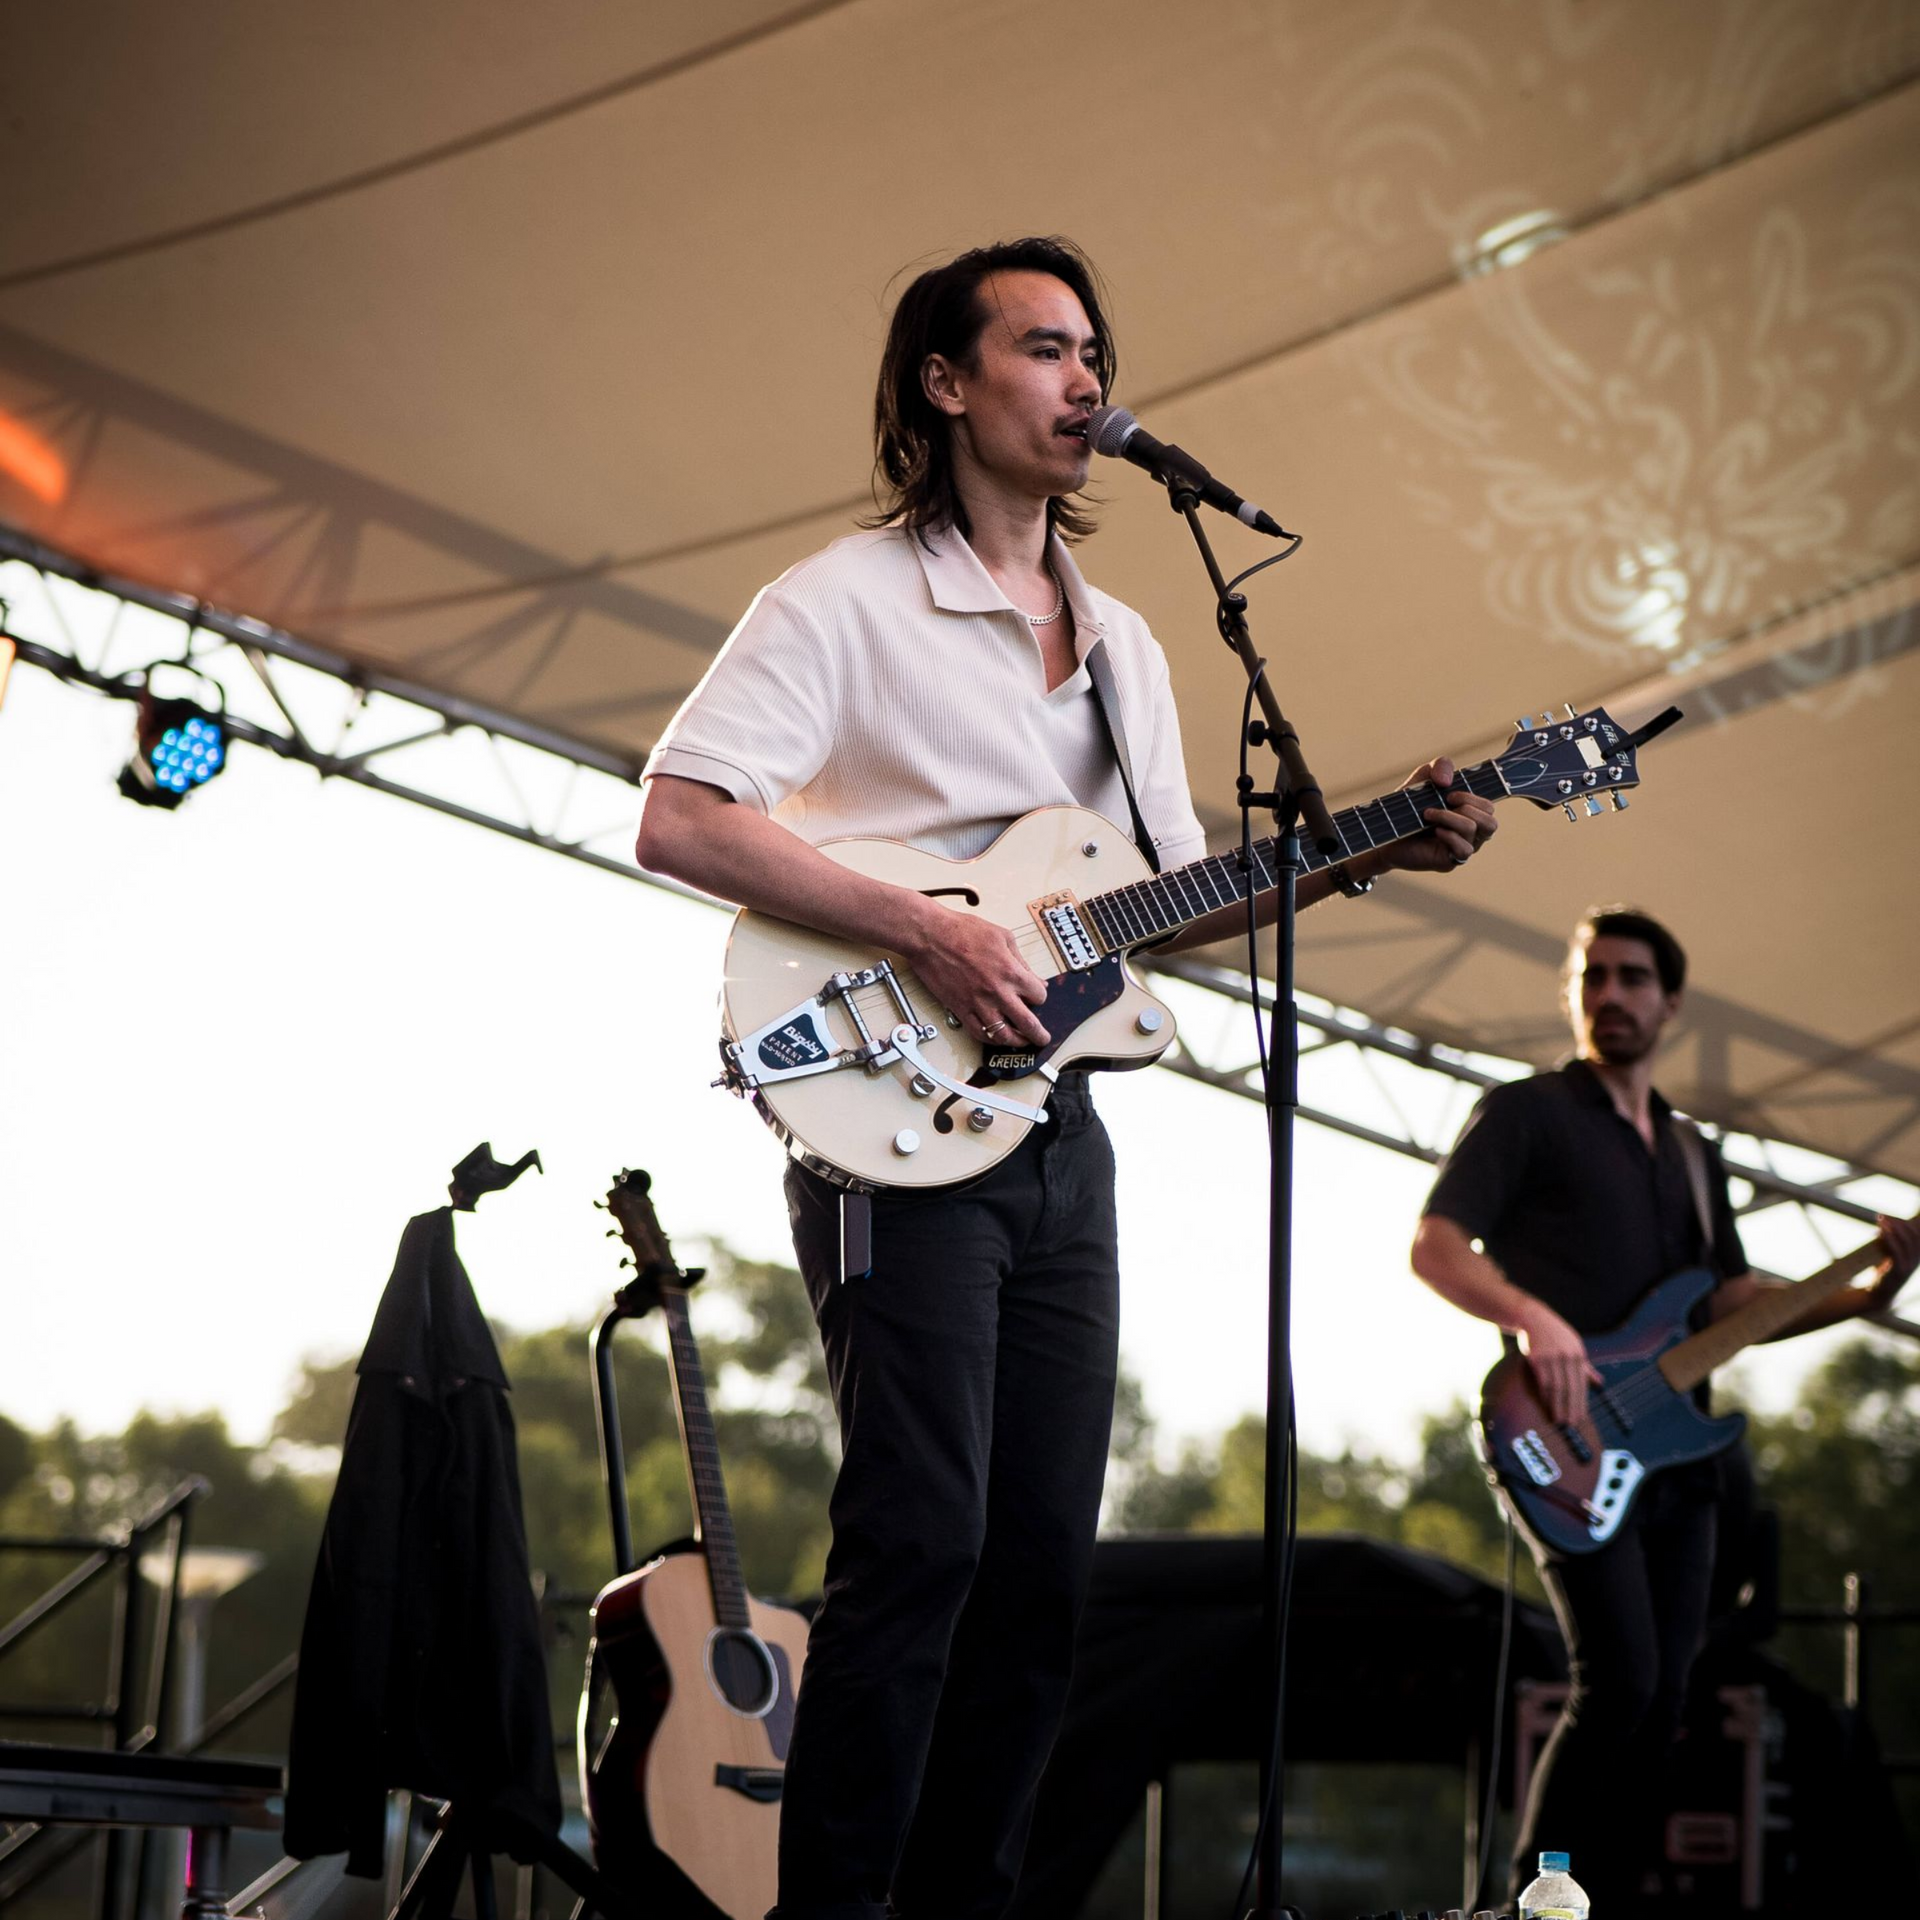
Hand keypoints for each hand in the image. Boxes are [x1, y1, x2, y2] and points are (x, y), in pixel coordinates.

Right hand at [905, 899, 1051, 1047]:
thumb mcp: (1003, 937)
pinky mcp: (960, 1009)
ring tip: (1021, 1041)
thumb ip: (1021, 960)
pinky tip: (994, 1037)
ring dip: (1016, 1042)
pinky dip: (989, 1039)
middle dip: (1039, 1034)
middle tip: (1043, 1038)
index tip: (1036, 996)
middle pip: (1027, 1024)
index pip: (1039, 996)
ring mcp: (978, 1003)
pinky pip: (978, 1032)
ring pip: (1003, 1035)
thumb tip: (1034, 977)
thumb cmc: (962, 931)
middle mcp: (997, 992)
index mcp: (1011, 972)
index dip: (1040, 996)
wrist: (930, 936)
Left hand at [1374, 756, 1498, 876]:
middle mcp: (1469, 834)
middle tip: (1444, 802)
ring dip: (1451, 817)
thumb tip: (1447, 781)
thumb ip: (1440, 766)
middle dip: (1467, 805)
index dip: (1473, 797)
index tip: (1449, 793)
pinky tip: (1434, 831)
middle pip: (1490, 821)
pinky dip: (1450, 835)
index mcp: (1468, 815)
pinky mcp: (1449, 861)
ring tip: (1428, 815)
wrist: (1385, 830)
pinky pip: (1464, 849)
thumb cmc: (1407, 807)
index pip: (1489, 808)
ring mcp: (1460, 848)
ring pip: (1477, 830)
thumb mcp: (1423, 778)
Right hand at [1515, 1304, 1602, 1426]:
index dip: (1581, 1402)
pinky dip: (1544, 1394)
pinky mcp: (1536, 1357)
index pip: (1582, 1384)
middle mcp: (1567, 1356)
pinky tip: (1546, 1404)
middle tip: (1571, 1424)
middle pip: (1570, 1388)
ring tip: (1558, 1419)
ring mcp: (1551, 1356)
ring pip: (1556, 1386)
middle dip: (1571, 1408)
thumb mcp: (1574, 1346)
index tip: (1580, 1418)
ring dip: (1557, 1405)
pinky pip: (1542, 1380)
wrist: (1534, 1318)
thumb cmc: (1556, 1334)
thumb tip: (1600, 1383)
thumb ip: (1585, 1367)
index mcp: (1578, 1354)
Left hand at [1868, 1211, 1919, 1309]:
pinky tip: (1879, 1233)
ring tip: (1879, 1221)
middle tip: (1881, 1216)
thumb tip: (1881, 1224)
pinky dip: (1889, 1240)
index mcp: (1916, 1255)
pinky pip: (1897, 1252)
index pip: (1917, 1233)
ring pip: (1907, 1242)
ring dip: (1893, 1228)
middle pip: (1913, 1235)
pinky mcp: (1899, 1272)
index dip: (1903, 1222)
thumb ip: (1888, 1242)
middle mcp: (1916, 1260)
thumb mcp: (1888, 1254)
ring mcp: (1910, 1266)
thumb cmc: (1883, 1272)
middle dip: (1898, 1222)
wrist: (1879, 1294)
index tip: (1887, 1216)